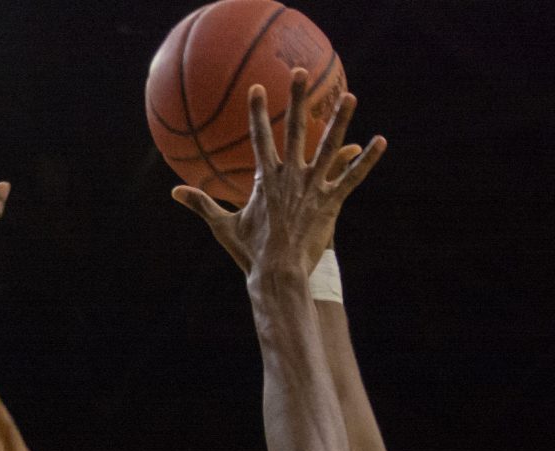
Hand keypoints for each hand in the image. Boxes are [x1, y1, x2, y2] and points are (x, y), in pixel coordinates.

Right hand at [172, 72, 381, 280]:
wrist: (278, 275)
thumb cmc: (251, 253)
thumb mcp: (223, 226)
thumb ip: (201, 204)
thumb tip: (174, 192)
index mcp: (266, 179)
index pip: (259, 138)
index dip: (257, 112)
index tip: (257, 88)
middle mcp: (290, 176)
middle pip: (294, 129)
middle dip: (297, 98)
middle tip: (300, 72)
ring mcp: (312, 188)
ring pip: (329, 147)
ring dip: (340, 120)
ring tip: (350, 96)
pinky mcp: (331, 202)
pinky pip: (352, 177)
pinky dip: (367, 161)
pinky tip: (380, 142)